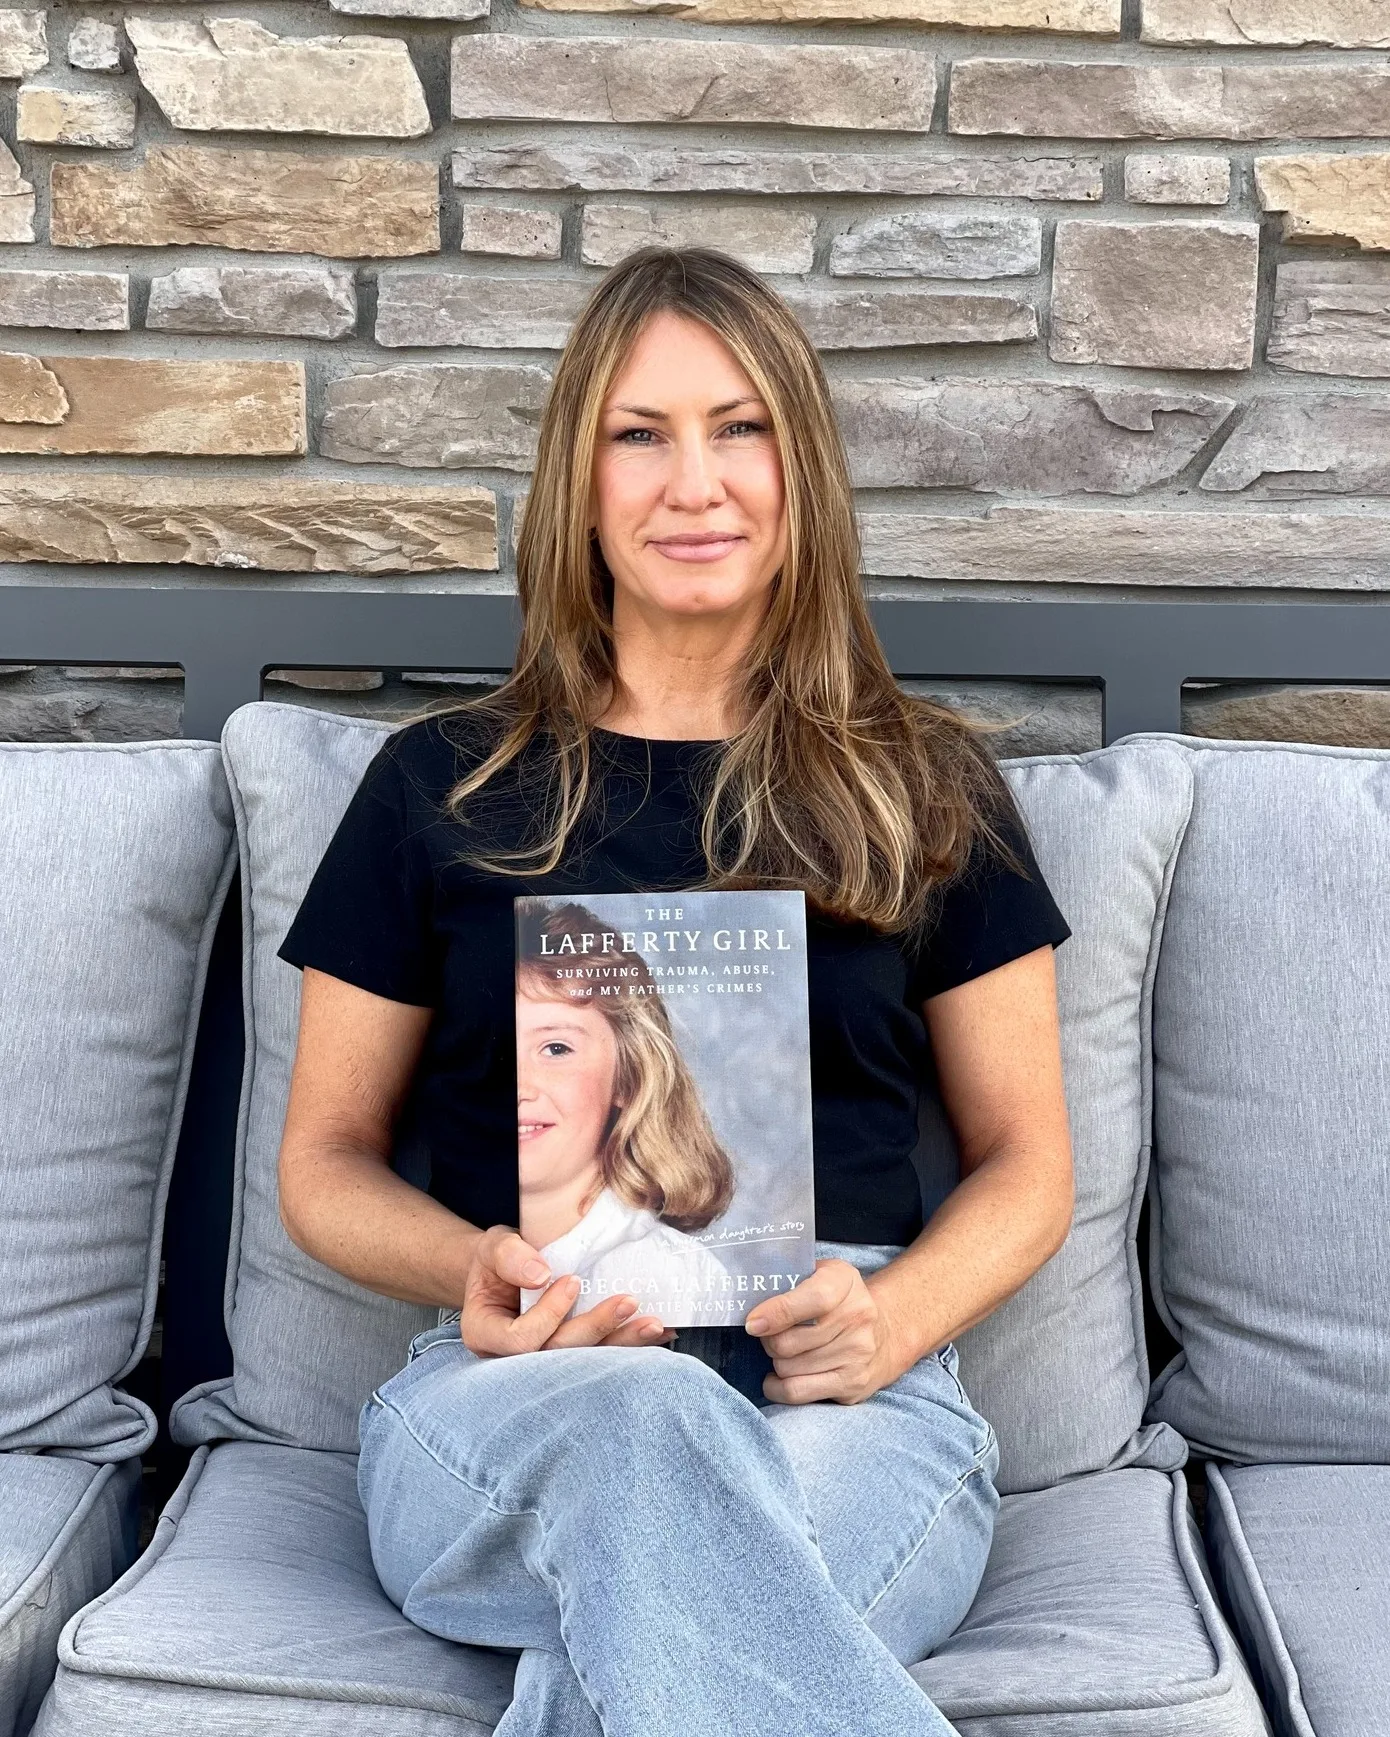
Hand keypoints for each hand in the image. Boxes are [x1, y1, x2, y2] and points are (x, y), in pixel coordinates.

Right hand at [460, 1225, 671, 1356]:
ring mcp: (546, 1363)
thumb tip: (541, 1274)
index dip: (548, 1315)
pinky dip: (633, 1344)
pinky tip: (661, 1332)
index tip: (572, 1281)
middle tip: (628, 1302)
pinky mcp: (573, 1360)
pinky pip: (603, 1356)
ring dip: (623, 1344)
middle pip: (557, 1356)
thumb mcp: (493, 1246)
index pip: (519, 1341)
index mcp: (487, 1335)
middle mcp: (514, 1360)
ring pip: (585, 1364)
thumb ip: (508, 1256)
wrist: (507, 1272)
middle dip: (595, 1330)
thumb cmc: (497, 1261)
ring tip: (653, 1324)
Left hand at [745, 1259, 904, 1405]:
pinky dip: (777, 1387)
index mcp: (845, 1282)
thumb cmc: (836, 1301)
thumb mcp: (818, 1275)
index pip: (813, 1299)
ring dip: (775, 1362)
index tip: (752, 1323)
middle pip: (790, 1342)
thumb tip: (750, 1300)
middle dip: (768, 1341)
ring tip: (782, 1352)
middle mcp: (858, 1317)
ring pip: (788, 1368)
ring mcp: (858, 1354)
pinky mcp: (853, 1384)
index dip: (777, 1313)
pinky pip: (798, 1392)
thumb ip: (788, 1280)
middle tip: (769, 1336)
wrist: (884, 1333)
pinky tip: (777, 1378)